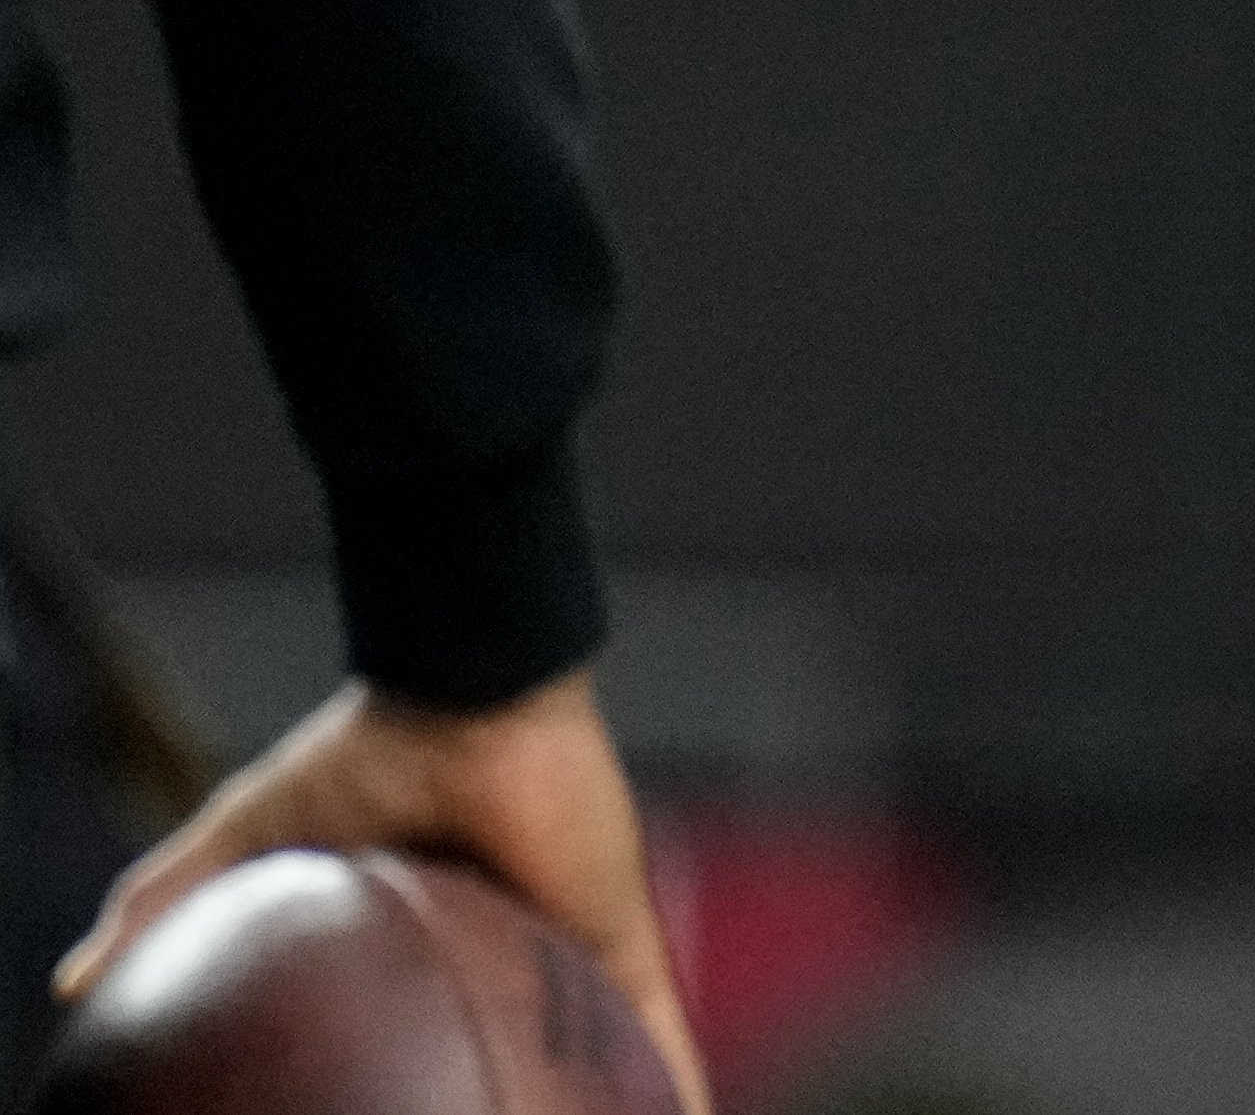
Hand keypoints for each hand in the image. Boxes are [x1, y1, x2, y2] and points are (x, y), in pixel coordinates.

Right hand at [60, 671, 705, 1110]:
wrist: (467, 690)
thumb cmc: (366, 749)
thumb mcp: (248, 842)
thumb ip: (174, 906)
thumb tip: (76, 987)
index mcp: (428, 937)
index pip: (416, 1034)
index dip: (404, 1085)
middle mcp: (504, 946)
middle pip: (513, 1055)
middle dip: (509, 1102)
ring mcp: (565, 944)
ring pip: (596, 1062)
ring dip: (608, 1107)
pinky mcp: (617, 930)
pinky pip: (654, 1022)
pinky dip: (670, 1080)